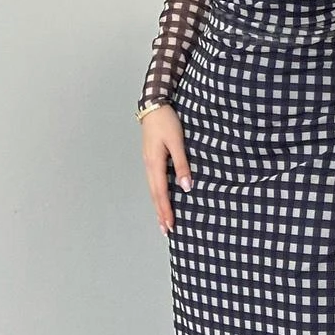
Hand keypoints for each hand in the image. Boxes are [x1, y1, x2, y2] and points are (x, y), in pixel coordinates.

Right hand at [140, 105, 191, 233]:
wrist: (153, 104)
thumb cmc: (166, 121)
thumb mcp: (177, 142)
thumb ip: (182, 164)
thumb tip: (186, 186)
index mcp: (155, 163)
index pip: (161, 193)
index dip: (166, 210)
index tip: (170, 225)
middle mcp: (149, 166)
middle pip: (155, 195)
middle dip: (161, 213)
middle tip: (166, 230)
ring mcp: (148, 162)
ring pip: (153, 190)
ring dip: (158, 206)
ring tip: (163, 220)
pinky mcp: (151, 159)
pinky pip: (154, 182)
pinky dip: (158, 194)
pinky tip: (161, 198)